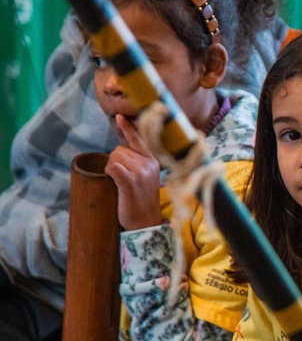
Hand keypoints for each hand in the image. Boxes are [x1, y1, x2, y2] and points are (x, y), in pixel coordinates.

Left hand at [104, 115, 162, 230]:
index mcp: (154, 161)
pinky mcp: (131, 181)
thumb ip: (137, 164)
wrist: (146, 224)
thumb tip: (119, 151)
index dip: (127, 128)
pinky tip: (115, 183)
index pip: (139, 140)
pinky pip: (113, 166)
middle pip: (120, 149)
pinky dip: (110, 172)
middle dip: (115, 161)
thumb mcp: (145, 179)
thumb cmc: (141, 202)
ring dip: (111, 168)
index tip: (119, 116)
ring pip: (114, 156)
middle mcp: (149, 164)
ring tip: (120, 184)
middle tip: (122, 179)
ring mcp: (141, 172)